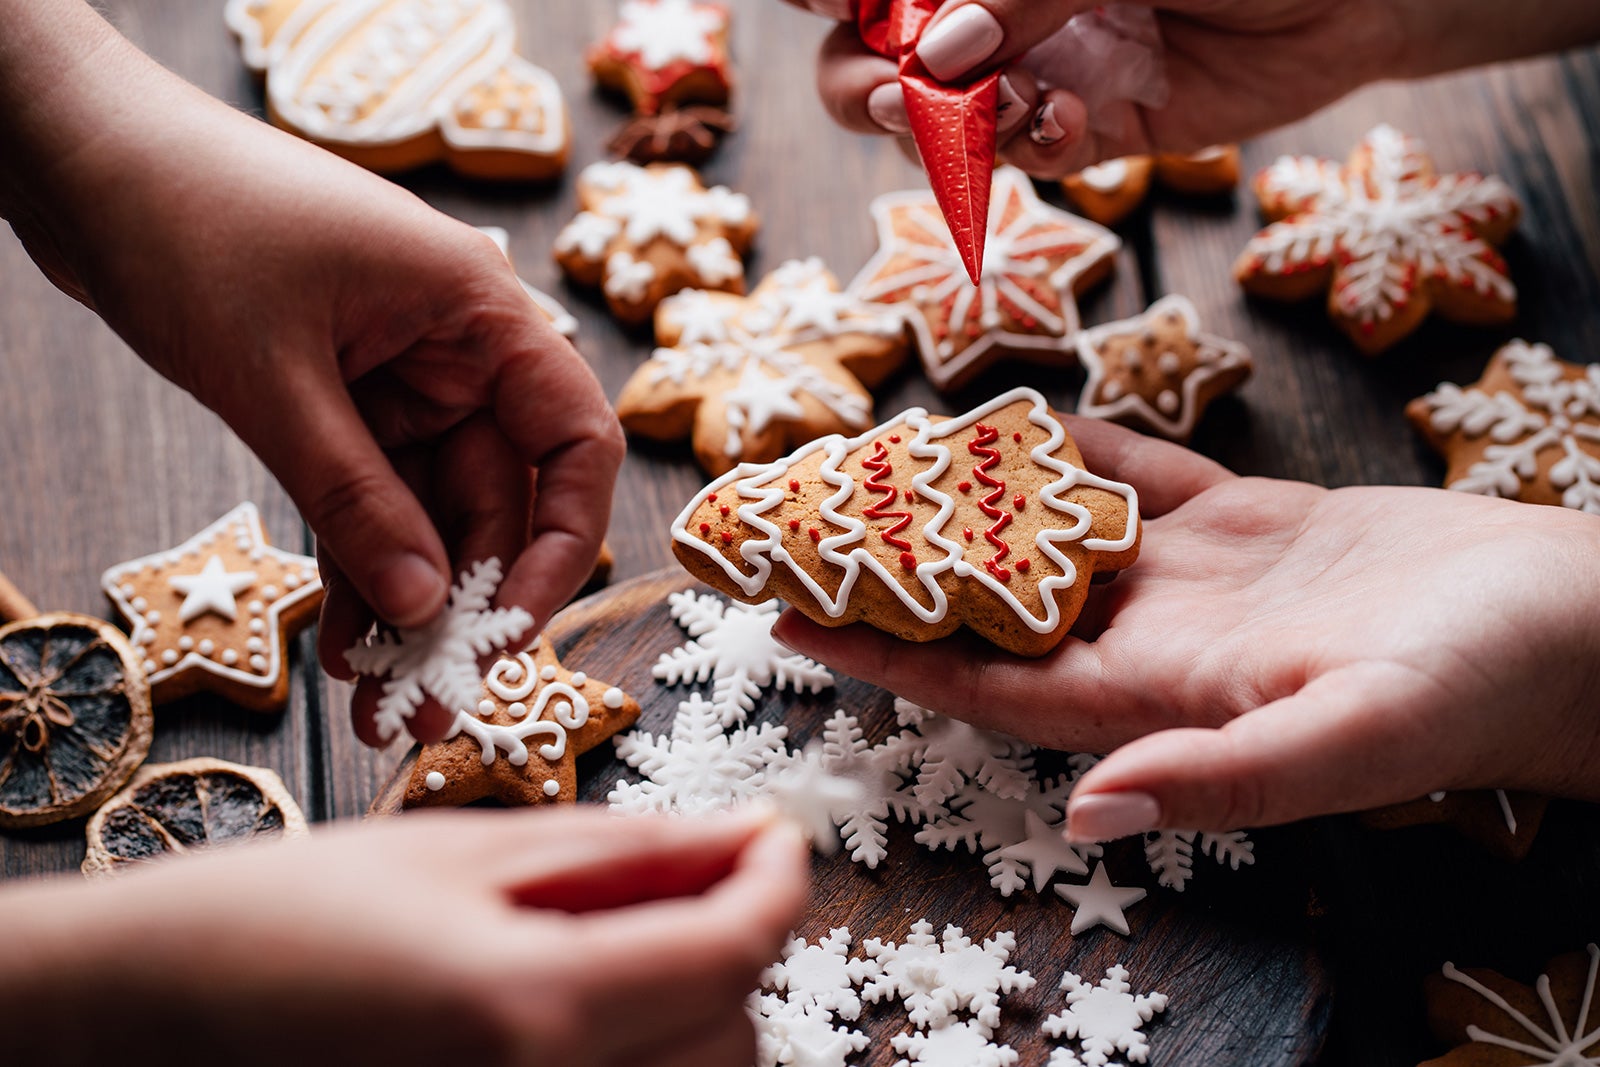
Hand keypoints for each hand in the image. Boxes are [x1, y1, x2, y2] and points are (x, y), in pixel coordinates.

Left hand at [0, 2, 624, 744]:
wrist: (83, 159)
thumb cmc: (187, 224)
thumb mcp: (273, 375)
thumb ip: (354, 494)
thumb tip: (425, 604)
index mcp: (476, 314)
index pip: (572, 440)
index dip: (563, 541)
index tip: (511, 628)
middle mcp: (454, 353)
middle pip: (495, 498)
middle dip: (465, 604)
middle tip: (428, 704)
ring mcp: (398, 381)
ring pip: (428, 515)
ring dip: (409, 606)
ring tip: (381, 704)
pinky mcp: (340, 404)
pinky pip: (369, 503)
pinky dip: (360, 569)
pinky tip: (349, 646)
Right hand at [3, 807, 808, 1065]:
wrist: (150, 1020)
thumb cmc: (285, 918)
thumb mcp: (459, 852)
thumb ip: (622, 851)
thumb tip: (745, 836)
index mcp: (528, 1008)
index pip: (731, 950)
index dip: (779, 882)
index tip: (780, 838)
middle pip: (734, 1036)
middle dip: (736, 948)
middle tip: (696, 880)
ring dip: (699, 1012)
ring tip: (633, 943)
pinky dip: (646, 1056)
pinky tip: (598, 1005)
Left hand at [773, 417, 1599, 838]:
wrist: (1578, 626)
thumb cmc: (1479, 687)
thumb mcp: (1353, 739)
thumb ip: (1225, 779)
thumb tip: (1097, 819)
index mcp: (1165, 695)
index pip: (993, 678)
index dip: (890, 651)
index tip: (793, 618)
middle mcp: (1163, 640)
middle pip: (1002, 604)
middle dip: (904, 570)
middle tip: (807, 522)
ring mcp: (1205, 579)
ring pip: (1061, 535)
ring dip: (977, 504)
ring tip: (886, 463)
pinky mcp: (1255, 524)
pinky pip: (1148, 479)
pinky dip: (1086, 451)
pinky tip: (1023, 421)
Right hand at [785, 0, 1599, 178]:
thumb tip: (935, 56)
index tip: (827, 0)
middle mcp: (990, 1)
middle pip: (863, 48)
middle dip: (863, 76)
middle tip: (901, 92)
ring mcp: (1029, 63)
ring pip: (924, 118)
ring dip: (938, 125)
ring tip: (1001, 109)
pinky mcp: (1081, 129)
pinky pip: (1014, 158)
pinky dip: (1024, 151)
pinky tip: (1068, 123)